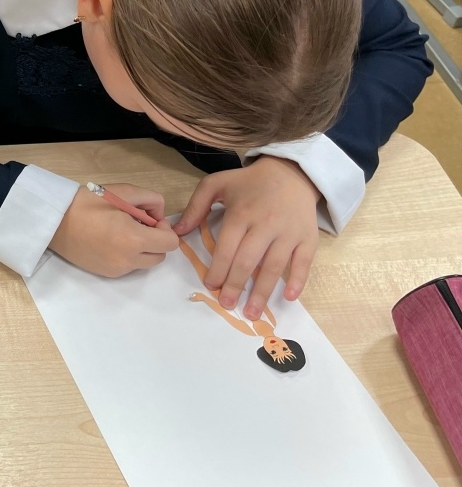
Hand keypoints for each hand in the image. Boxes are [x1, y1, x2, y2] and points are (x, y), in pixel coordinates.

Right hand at [50, 183, 177, 275]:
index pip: (170, 243)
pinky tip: (110, 241)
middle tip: (137, 224)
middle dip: (155, 240)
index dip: (164, 228)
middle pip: (160, 256)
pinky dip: (128, 255)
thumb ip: (150, 199)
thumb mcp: (123, 191)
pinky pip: (129, 267)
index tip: (149, 218)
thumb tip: (159, 215)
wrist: (55, 221)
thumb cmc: (87, 203)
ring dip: (142, 249)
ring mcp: (117, 270)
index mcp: (133, 239)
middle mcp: (128, 260)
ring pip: (145, 263)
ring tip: (121, 232)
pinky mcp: (107, 274)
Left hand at [174, 157, 321, 320]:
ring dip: (262, 292)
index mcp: (241, 213)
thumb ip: (196, 206)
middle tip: (227, 305)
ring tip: (251, 313)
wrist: (291, 173)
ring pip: (273, 266)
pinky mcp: (308, 238)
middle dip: (235, 285)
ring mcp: (288, 233)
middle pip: (248, 261)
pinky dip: (297, 281)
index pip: (227, 247)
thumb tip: (178, 231)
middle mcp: (265, 225)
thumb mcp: (217, 184)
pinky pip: (303, 262)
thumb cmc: (249, 182)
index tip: (210, 285)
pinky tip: (288, 297)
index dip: (218, 269)